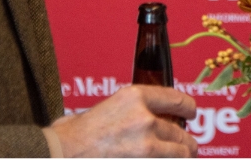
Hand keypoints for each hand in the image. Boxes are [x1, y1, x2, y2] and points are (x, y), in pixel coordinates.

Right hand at [45, 84, 195, 157]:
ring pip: (179, 153)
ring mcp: (145, 146)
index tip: (191, 113)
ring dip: (183, 156)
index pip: (176, 100)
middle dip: (186, 142)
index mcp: (134, 97)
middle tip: (189, 147)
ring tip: (185, 157)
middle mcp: (144, 119)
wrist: (59, 154)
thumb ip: (129, 111)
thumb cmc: (72, 135)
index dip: (188, 108)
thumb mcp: (104, 108)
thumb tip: (145, 117)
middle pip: (179, 132)